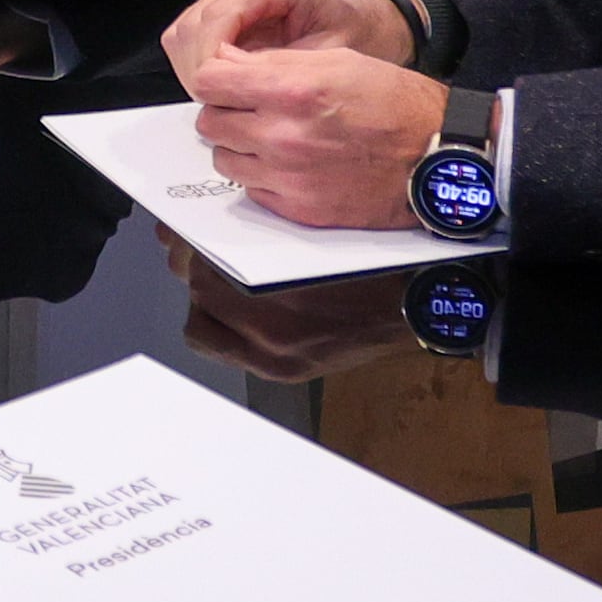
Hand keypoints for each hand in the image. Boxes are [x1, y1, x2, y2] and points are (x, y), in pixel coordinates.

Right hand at [161, 0, 414, 84]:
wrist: (368, 21)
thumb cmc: (358, 37)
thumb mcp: (328, 59)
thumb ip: (278, 70)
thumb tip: (232, 91)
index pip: (218, 18)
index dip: (209, 60)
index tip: (216, 95)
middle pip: (193, 25)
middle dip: (199, 69)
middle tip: (219, 104)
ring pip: (184, 31)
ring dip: (195, 68)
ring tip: (222, 97)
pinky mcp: (227, 1)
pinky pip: (193, 35)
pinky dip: (199, 63)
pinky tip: (224, 83)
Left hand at [167, 240, 420, 382]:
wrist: (414, 309)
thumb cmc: (373, 268)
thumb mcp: (318, 239)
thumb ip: (268, 239)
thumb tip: (223, 228)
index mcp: (283, 291)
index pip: (208, 266)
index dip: (192, 245)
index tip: (187, 231)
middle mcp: (273, 331)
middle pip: (199, 292)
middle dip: (190, 266)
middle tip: (189, 249)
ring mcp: (273, 358)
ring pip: (200, 326)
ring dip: (199, 300)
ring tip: (210, 283)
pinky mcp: (278, 373)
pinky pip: (219, 351)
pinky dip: (213, 330)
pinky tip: (225, 314)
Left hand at [182, 41, 444, 228]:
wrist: (433, 156)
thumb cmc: (394, 103)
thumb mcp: (337, 60)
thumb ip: (277, 63)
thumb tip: (231, 66)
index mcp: (291, 90)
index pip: (209, 82)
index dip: (216, 77)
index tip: (227, 78)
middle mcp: (281, 135)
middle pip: (210, 122)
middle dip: (225, 111)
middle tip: (250, 107)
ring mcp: (286, 176)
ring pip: (224, 159)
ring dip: (238, 145)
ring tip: (269, 136)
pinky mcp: (296, 208)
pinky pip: (250, 189)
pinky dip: (260, 175)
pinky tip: (287, 163)